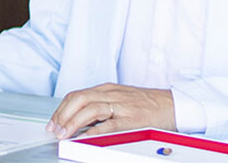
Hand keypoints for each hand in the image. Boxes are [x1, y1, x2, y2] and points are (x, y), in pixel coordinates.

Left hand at [46, 83, 174, 139]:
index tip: (52, 123)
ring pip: (90, 109)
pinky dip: (94, 131)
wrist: (175, 105)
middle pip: (78, 99)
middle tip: (54, 130)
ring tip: (65, 134)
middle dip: (62, 115)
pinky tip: (85, 137)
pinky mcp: (132, 119)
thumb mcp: (120, 100)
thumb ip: (101, 107)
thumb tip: (78, 121)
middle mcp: (112, 94)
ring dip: (73, 122)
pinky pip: (109, 124)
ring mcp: (122, 105)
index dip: (61, 110)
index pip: (76, 96)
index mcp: (107, 90)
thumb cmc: (147, 105)